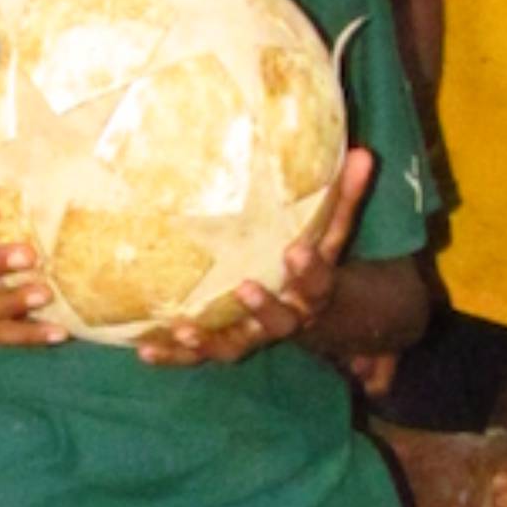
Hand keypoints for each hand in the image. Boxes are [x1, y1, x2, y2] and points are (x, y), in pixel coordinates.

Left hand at [135, 149, 370, 366]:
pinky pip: (199, 355)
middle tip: (246, 288)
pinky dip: (173, 354)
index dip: (310, 271)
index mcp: (314, 292)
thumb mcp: (332, 232)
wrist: (313, 315)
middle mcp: (287, 319)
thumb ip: (344, 197)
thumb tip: (363, 151)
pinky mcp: (224, 341)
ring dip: (208, 343)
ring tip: (182, 331)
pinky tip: (144, 348)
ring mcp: (253, 335)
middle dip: (264, 309)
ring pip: (234, 346)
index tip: (297, 253)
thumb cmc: (314, 263)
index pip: (319, 282)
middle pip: (280, 323)